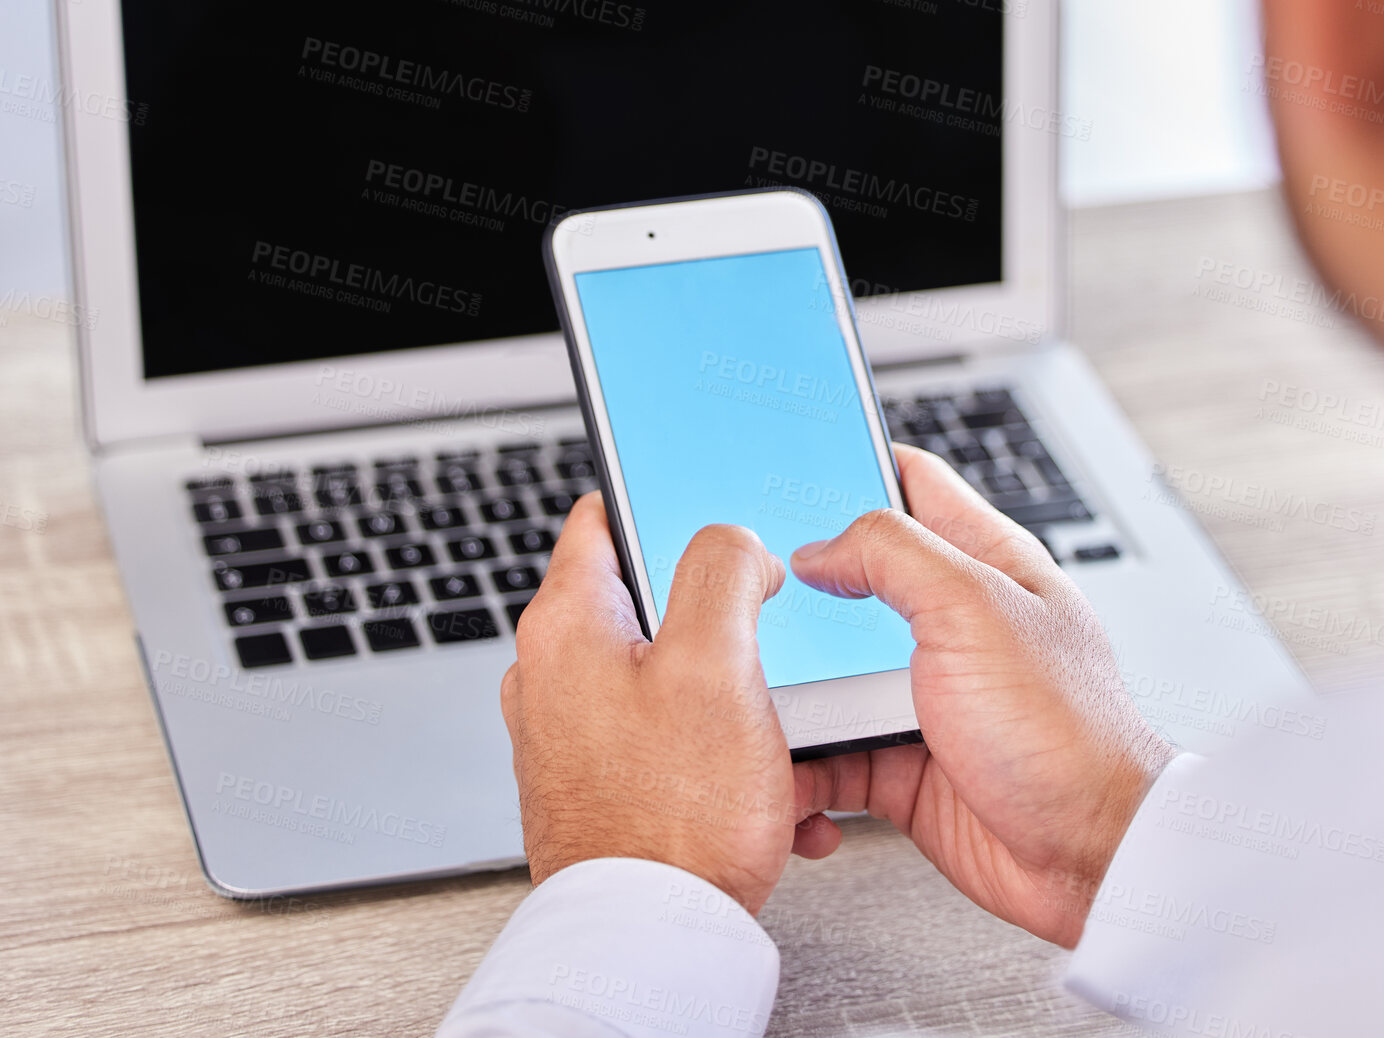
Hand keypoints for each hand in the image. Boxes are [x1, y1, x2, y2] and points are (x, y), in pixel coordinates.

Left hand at [501, 492, 834, 915]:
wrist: (649, 944)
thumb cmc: (673, 819)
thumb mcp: (715, 665)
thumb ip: (722, 572)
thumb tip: (732, 541)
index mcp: (566, 624)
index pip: (601, 516)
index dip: (661, 501)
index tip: (705, 509)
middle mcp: (553, 672)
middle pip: (644, 595)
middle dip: (714, 610)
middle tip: (762, 630)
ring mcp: (572, 728)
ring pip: (664, 668)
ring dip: (726, 686)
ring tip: (768, 723)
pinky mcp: (598, 776)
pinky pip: (663, 730)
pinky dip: (712, 740)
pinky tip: (757, 777)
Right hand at [790, 444, 1175, 945]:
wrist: (1092, 865)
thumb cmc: (1069, 736)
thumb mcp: (976, 610)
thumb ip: (894, 553)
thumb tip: (819, 546)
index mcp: (982, 562)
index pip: (911, 481)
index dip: (852, 460)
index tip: (793, 460)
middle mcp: (950, 621)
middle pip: (851, 574)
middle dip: (797, 579)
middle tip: (747, 578)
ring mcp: (922, 691)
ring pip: (826, 665)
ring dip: (788, 678)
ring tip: (750, 676)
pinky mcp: (899, 758)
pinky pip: (826, 746)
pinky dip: (797, 758)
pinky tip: (781, 760)